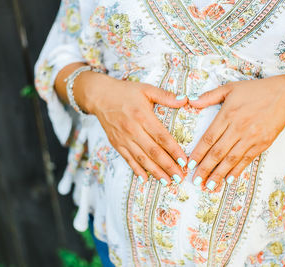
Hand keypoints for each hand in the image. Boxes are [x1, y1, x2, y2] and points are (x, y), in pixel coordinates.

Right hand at [73, 71, 187, 184]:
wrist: (99, 96)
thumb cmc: (125, 91)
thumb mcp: (146, 89)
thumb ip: (166, 96)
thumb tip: (185, 99)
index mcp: (142, 116)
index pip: (162, 137)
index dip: (174, 151)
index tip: (184, 162)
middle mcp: (133, 130)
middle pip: (153, 152)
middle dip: (168, 166)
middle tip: (180, 177)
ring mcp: (123, 139)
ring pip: (142, 159)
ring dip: (155, 172)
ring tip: (167, 181)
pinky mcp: (116, 144)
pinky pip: (128, 159)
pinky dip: (137, 170)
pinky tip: (146, 179)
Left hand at [187, 75, 284, 190]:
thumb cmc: (255, 90)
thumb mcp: (230, 88)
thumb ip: (210, 96)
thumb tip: (191, 101)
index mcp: (227, 115)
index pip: (208, 138)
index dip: (198, 153)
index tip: (190, 164)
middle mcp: (238, 128)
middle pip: (218, 153)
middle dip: (205, 169)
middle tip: (195, 181)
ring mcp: (251, 138)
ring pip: (231, 160)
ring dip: (219, 175)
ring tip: (209, 186)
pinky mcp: (262, 144)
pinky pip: (246, 160)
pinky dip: (236, 171)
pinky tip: (228, 179)